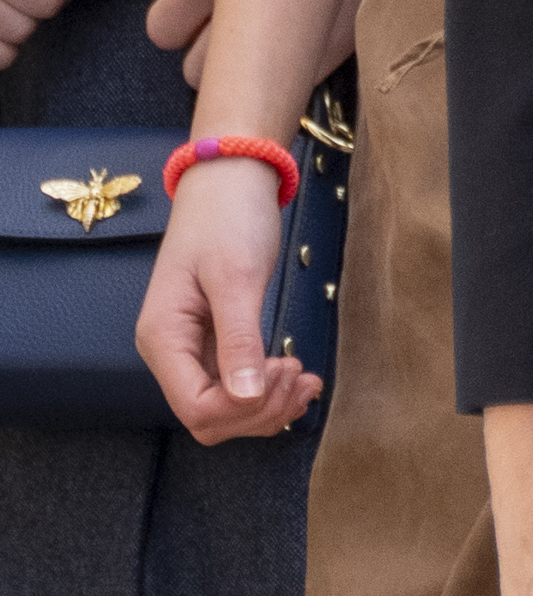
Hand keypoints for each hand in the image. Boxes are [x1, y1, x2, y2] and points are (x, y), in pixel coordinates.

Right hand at [135, 155, 319, 439]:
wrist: (231, 178)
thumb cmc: (227, 217)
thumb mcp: (236, 276)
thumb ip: (238, 339)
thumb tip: (245, 398)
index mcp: (163, 337)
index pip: (195, 408)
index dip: (241, 407)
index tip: (281, 370)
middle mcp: (171, 351)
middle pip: (211, 417)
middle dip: (259, 410)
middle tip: (302, 376)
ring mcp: (192, 348)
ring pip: (226, 408)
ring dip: (268, 405)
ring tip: (306, 380)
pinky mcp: (216, 340)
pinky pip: (238, 384)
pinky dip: (269, 390)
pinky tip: (298, 376)